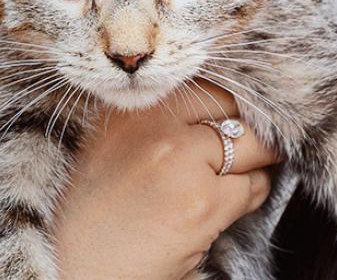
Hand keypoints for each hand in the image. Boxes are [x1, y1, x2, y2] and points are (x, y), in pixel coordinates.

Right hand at [52, 79, 280, 279]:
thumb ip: (164, 118)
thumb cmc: (98, 214)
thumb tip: (226, 104)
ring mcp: (181, 161)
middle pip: (236, 108)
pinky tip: (218, 212)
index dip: (233, 104)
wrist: (74, 273)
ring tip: (224, 187)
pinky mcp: (201, 202)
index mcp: (135, 106)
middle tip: (253, 147)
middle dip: (252, 131)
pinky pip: (252, 187)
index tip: (242, 118)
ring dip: (253, 167)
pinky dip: (249, 198)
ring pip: (252, 147)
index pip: (210, 85)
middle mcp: (156, 124)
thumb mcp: (117, 144)